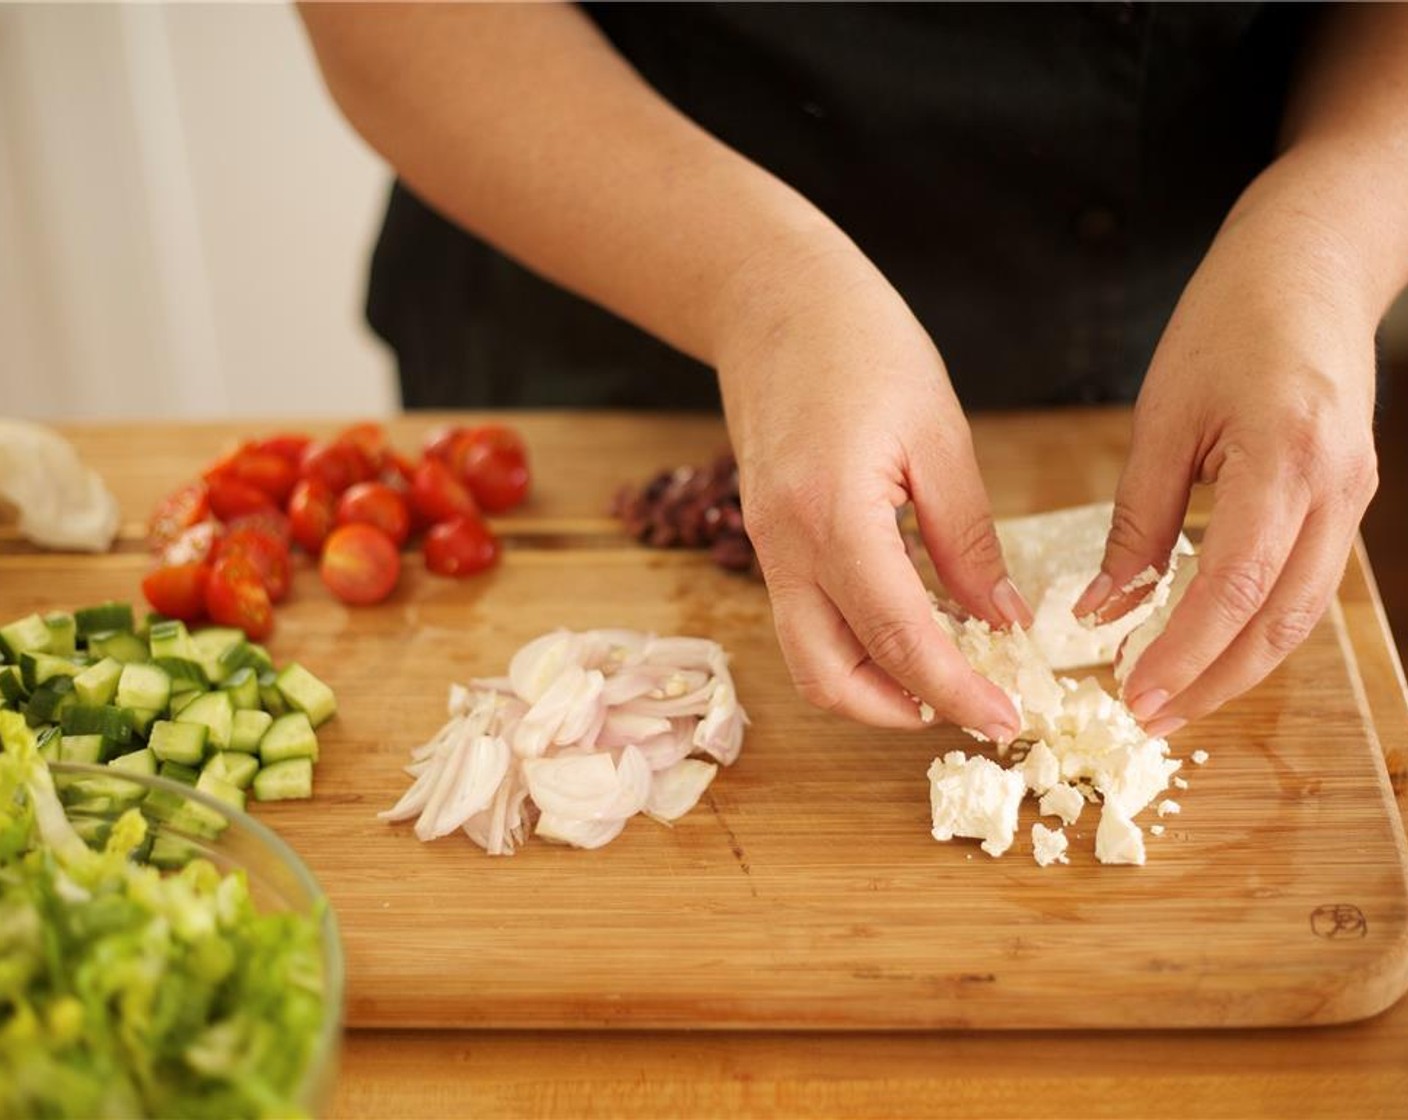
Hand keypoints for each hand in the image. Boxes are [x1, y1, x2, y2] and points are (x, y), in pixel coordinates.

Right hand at [714, 239, 1030, 737]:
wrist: (769, 298)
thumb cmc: (859, 342)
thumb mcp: (938, 433)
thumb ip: (967, 538)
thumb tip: (1003, 621)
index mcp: (833, 515)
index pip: (898, 638)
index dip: (956, 692)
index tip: (1006, 722)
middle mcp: (784, 546)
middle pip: (829, 677)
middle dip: (900, 713)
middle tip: (970, 707)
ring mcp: (765, 546)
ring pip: (808, 657)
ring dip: (873, 685)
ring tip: (944, 673)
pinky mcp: (766, 539)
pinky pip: (806, 617)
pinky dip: (856, 641)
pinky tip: (912, 621)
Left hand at [1075, 185, 1379, 735]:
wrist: (1311, 265)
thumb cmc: (1228, 323)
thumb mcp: (1162, 417)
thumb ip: (1137, 520)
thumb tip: (1103, 606)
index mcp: (1285, 461)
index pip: (1233, 588)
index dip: (1183, 654)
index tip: (1133, 696)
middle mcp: (1335, 490)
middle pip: (1280, 620)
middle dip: (1213, 682)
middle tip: (1150, 721)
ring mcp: (1352, 496)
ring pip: (1300, 613)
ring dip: (1239, 665)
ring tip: (1174, 698)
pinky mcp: (1347, 496)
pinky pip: (1306, 582)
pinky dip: (1258, 625)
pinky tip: (1211, 643)